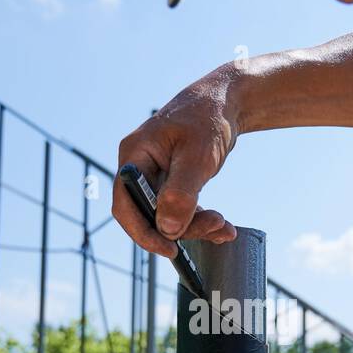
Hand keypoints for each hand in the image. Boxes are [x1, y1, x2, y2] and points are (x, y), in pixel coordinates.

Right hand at [112, 68, 240, 257]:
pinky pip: (180, 210)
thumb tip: (166, 229)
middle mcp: (139, 167)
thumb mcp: (197, 156)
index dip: (143, 232)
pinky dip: (200, 220)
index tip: (169, 249)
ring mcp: (155, 176)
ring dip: (195, 226)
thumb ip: (180, 193)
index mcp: (134, 156)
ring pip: (167, 216)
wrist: (226, 102)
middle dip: (181, 229)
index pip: (125, 204)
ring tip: (224, 226)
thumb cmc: (208, 119)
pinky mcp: (172, 182)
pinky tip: (223, 226)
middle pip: (148, 214)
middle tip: (215, 227)